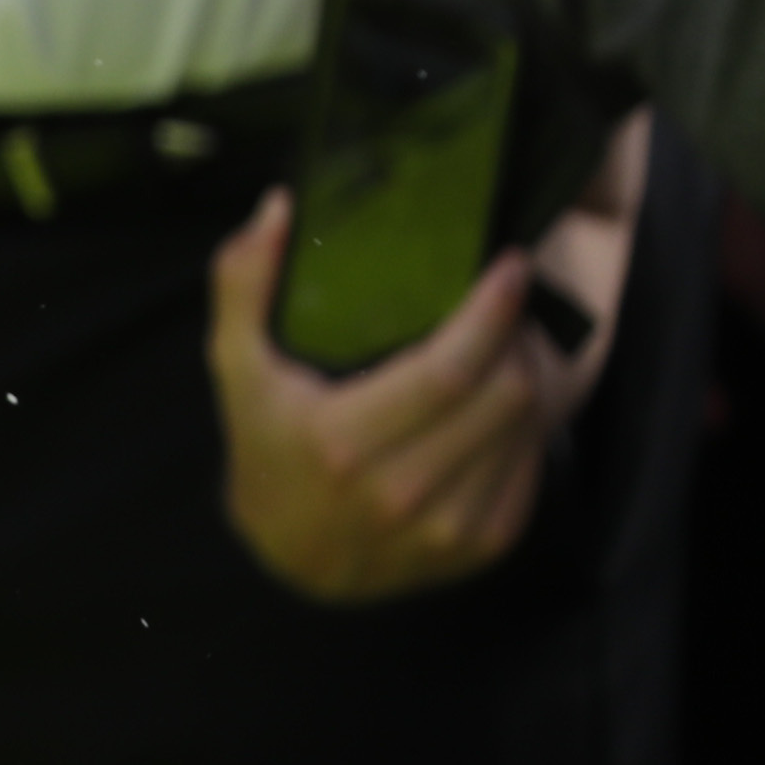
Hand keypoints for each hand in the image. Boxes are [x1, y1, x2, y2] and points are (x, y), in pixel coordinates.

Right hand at [207, 116, 641, 602]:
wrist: (289, 557)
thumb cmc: (266, 445)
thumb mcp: (235, 365)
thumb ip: (242, 282)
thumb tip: (278, 207)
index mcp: (343, 440)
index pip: (448, 370)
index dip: (491, 313)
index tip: (508, 266)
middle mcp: (401, 491)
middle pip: (503, 395)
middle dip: (518, 337)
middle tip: (507, 303)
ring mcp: (446, 527)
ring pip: (526, 430)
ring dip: (529, 376)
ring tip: (509, 344)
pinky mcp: (480, 546)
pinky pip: (528, 468)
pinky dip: (525, 426)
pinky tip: (500, 402)